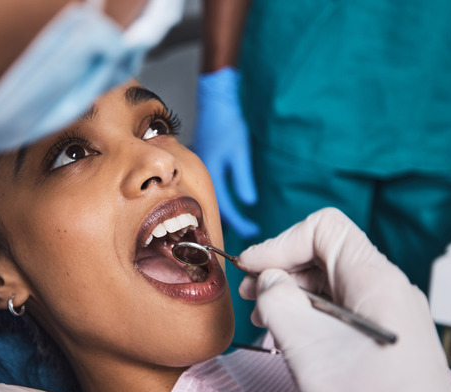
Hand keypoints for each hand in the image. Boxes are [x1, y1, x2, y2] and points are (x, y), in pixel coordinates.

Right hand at [193, 66, 258, 238]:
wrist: (214, 102)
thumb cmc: (228, 123)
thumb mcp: (240, 152)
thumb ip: (242, 178)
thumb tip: (249, 202)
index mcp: (209, 173)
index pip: (224, 207)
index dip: (239, 221)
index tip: (252, 230)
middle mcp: (199, 174)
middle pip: (214, 206)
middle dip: (231, 220)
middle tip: (249, 230)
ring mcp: (198, 168)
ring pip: (210, 197)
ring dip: (224, 210)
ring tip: (240, 220)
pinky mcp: (201, 162)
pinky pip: (208, 186)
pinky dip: (219, 196)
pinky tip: (228, 199)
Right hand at [237, 208, 450, 391]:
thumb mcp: (307, 347)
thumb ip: (277, 301)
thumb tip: (268, 280)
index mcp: (376, 280)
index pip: (324, 229)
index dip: (281, 242)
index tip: (252, 268)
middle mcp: (387, 290)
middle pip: (325, 254)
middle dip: (282, 268)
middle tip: (251, 295)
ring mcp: (388, 314)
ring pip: (331, 283)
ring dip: (292, 293)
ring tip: (265, 318)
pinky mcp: (383, 338)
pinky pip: (340, 309)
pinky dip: (308, 314)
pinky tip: (289, 335)